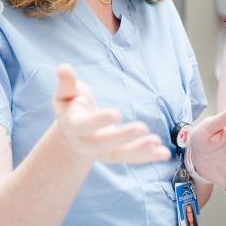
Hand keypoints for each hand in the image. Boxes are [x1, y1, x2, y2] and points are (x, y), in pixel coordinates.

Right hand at [52, 64, 170, 163]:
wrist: (73, 134)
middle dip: (123, 137)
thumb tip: (63, 67)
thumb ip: (66, 82)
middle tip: (142, 128)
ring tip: (157, 144)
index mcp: (73, 126)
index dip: (99, 120)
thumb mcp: (65, 93)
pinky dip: (148, 157)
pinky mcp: (117, 155)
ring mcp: (102, 152)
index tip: (117, 113)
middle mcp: (86, 143)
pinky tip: (163, 153)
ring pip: (121, 155)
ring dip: (140, 151)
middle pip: (104, 144)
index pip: (85, 125)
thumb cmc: (71, 106)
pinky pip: (132, 158)